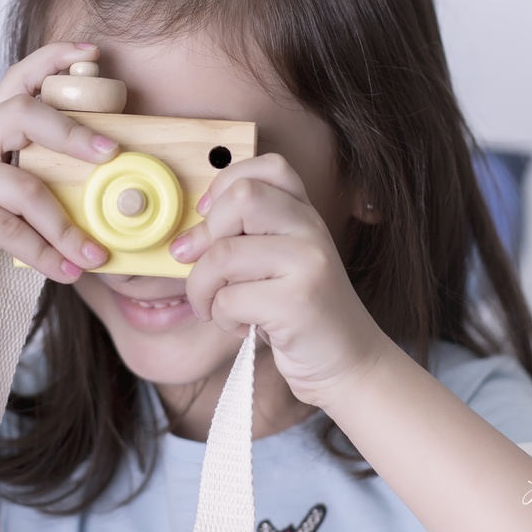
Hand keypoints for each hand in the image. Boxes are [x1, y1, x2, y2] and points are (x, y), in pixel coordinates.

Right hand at [0, 42, 117, 329]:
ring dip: (66, 227)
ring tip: (92, 255)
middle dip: (73, 132)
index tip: (92, 53)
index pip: (18, 82)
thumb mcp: (11, 210)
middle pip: (22, 114)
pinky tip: (64, 272)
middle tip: (112, 154)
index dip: (53, 60)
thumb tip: (110, 200)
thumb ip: (45, 192)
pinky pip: (8, 228)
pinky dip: (43, 254)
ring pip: (25, 187)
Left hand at [169, 154, 386, 407]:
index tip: (210, 220)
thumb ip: (242, 239)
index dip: (226, 185)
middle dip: (205, 236)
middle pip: (241, 197)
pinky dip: (221, 318)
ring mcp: (309, 264)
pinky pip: (229, 299)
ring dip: (202, 289)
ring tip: (215, 307)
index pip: (268, 167)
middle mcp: (311, 231)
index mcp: (304, 215)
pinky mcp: (298, 303)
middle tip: (206, 270)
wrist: (348, 363)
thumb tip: (183, 242)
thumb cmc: (298, 315)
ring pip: (222, 255)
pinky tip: (241, 326)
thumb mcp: (276, 265)